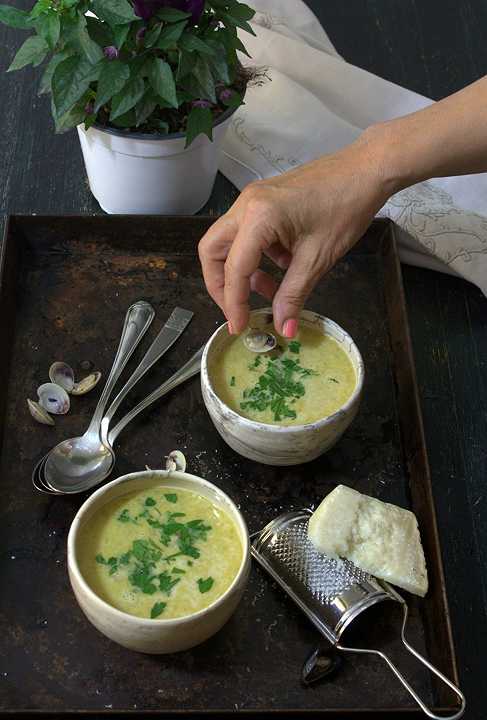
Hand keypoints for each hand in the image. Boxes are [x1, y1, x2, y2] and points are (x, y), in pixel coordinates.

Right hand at [198, 128, 390, 336]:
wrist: (366, 170)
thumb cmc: (347, 207)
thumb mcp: (318, 258)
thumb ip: (294, 295)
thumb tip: (283, 328)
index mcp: (258, 217)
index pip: (234, 268)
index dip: (234, 303)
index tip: (239, 327)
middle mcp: (246, 204)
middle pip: (212, 251)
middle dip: (220, 285)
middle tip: (238, 310)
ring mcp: (252, 199)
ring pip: (226, 242)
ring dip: (239, 271)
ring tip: (269, 292)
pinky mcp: (262, 200)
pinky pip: (245, 234)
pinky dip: (255, 256)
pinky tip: (282, 268)